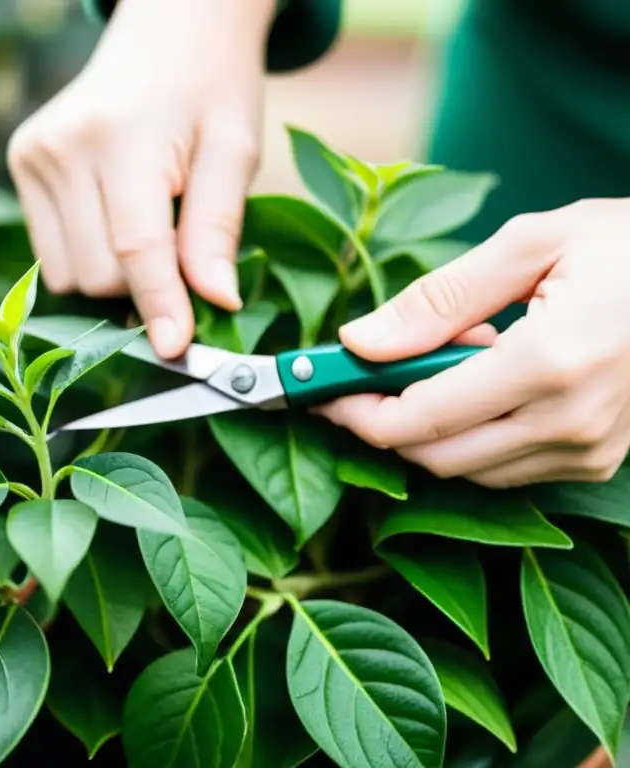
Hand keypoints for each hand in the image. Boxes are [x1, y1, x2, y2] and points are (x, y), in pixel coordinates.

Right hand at [7, 0, 276, 357]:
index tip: (178, 350)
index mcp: (122, 135)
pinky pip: (52, 254)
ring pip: (68, 274)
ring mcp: (34, 155)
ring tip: (146, 221)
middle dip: (143, 285)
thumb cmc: (211, 88)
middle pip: (98, 273)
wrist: (167, 31)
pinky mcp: (21, 163)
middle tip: (181, 248)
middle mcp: (64, 146)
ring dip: (113, 274)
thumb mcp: (235, 150)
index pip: (136, 246)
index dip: (160, 305)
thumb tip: (215, 302)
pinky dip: (88, 255)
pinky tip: (114, 213)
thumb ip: (218, 227)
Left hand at [315, 199, 629, 486]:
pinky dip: (472, 437)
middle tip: (356, 381)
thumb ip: (438, 300)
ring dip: (428, 431)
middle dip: (381, 425)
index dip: (357, 410)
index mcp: (551, 362)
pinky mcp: (600, 459)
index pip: (420, 419)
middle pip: (435, 456)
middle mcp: (572, 421)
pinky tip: (480, 385)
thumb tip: (359, 342)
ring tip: (432, 367)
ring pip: (467, 471)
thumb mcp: (530, 244)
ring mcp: (591, 449)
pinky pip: (506, 469)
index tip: (322, 388)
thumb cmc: (628, 246)